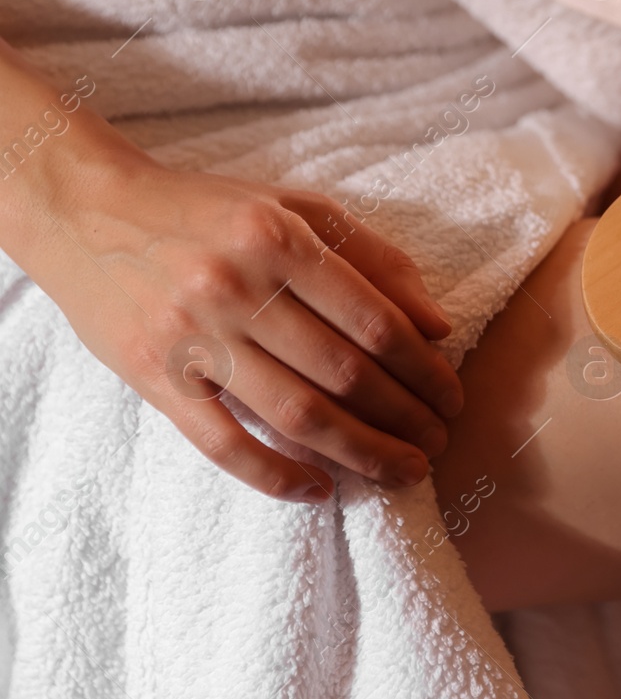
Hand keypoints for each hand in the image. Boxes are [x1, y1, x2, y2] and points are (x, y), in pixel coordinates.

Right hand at [25, 151, 461, 501]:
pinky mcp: (152, 377)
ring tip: (403, 471)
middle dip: (404, 418)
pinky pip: (221, 443)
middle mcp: (236, 286)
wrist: (89, 212)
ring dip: (360, 452)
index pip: (374, 320)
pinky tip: (317, 490)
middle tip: (440, 443)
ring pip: (294, 413)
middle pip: (342, 373)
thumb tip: (438, 325)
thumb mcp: (297, 209)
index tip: (453, 398)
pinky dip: (273, 475)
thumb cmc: (211, 210)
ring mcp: (191, 336)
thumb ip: (374, 259)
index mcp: (279, 238)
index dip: (424, 369)